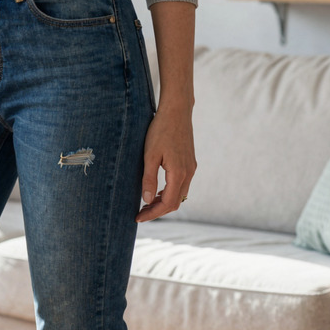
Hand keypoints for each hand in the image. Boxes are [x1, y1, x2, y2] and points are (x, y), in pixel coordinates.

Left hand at [135, 102, 195, 221]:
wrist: (176, 111)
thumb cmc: (160, 130)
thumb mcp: (150, 155)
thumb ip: (149, 178)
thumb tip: (147, 201)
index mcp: (179, 173)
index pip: (168, 203)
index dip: (153, 213)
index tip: (138, 217)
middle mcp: (188, 173)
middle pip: (175, 202)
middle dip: (158, 211)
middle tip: (140, 213)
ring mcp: (191, 168)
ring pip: (180, 195)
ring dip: (164, 202)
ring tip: (146, 204)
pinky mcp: (190, 163)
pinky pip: (181, 185)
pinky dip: (169, 192)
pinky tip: (157, 191)